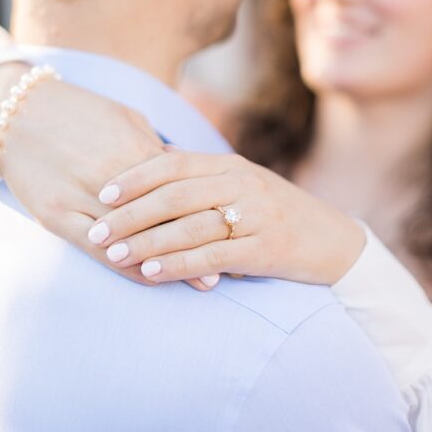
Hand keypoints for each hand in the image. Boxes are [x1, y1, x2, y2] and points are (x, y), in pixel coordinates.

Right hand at [0, 64, 213, 290]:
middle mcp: (108, 177)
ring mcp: (79, 198)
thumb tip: (188, 168)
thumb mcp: (125, 120)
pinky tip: (148, 276)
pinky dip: (125, 265)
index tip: (235, 235)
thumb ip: (156, 147)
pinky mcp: (54, 215)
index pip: (180, 191)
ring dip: (166, 263)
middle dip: (197, 247)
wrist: (19, 112)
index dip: (209, 215)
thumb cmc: (78, 112)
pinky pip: (96, 249)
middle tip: (226, 270)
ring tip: (197, 281)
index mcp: (131, 150)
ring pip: (132, 240)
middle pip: (162, 219)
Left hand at [87, 148, 366, 285]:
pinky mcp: (266, 248)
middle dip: (130, 214)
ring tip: (114, 254)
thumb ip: (197, 174)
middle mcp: (241, 183)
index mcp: (228, 165)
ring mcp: (256, 215)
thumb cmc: (273, 213)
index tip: (102, 194)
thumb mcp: (238, 184)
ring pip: (190, 226)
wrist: (335, 242)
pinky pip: (214, 256)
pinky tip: (152, 272)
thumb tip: (149, 159)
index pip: (171, 163)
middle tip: (96, 231)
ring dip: (147, 242)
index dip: (134, 177)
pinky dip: (179, 264)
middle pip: (174, 195)